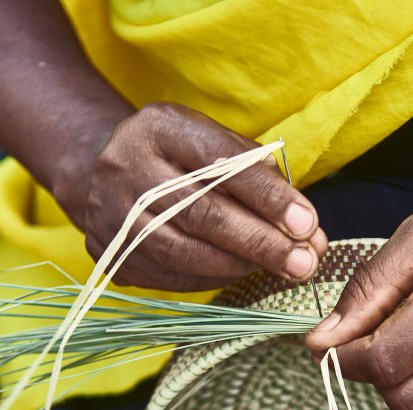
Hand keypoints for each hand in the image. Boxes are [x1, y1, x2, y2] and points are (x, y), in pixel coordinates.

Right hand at [56, 102, 326, 291]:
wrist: (105, 170)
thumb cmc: (180, 157)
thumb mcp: (214, 142)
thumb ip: (258, 174)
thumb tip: (305, 228)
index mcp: (159, 128)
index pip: (219, 162)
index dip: (266, 196)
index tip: (307, 223)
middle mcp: (127, 167)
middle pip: (201, 213)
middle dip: (260, 242)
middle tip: (304, 262)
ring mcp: (111, 212)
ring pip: (182, 251)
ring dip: (239, 266)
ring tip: (280, 269)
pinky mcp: (110, 252)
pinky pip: (167, 275)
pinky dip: (211, 278)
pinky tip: (241, 273)